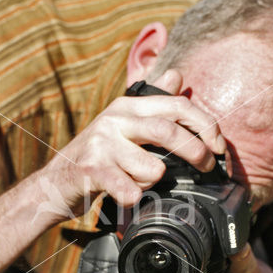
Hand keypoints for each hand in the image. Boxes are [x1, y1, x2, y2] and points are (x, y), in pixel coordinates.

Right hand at [41, 69, 225, 217]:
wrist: (53, 183)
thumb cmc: (97, 156)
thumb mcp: (123, 123)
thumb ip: (152, 101)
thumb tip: (177, 74)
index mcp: (127, 106)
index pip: (176, 105)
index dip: (205, 124)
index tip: (219, 146)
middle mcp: (114, 120)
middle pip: (168, 130)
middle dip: (195, 152)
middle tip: (206, 168)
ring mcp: (101, 145)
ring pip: (152, 168)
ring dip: (153, 182)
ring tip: (140, 183)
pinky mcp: (90, 170)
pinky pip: (129, 190)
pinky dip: (135, 198)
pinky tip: (127, 196)